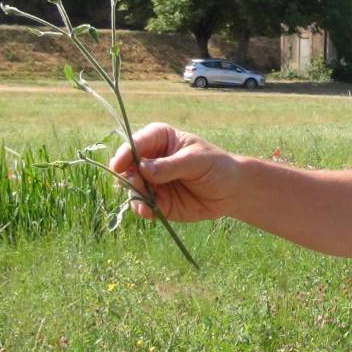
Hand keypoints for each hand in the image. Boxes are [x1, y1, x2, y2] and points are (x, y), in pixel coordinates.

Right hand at [109, 122, 239, 221]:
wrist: (231, 191)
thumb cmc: (217, 166)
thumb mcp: (197, 161)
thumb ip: (171, 166)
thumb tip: (143, 169)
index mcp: (159, 139)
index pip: (136, 142)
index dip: (125, 153)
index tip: (119, 165)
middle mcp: (150, 159)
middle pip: (127, 166)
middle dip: (128, 177)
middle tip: (138, 185)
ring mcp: (151, 181)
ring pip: (131, 188)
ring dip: (134, 195)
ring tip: (145, 205)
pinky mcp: (155, 200)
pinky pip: (141, 205)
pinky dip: (142, 209)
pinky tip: (149, 212)